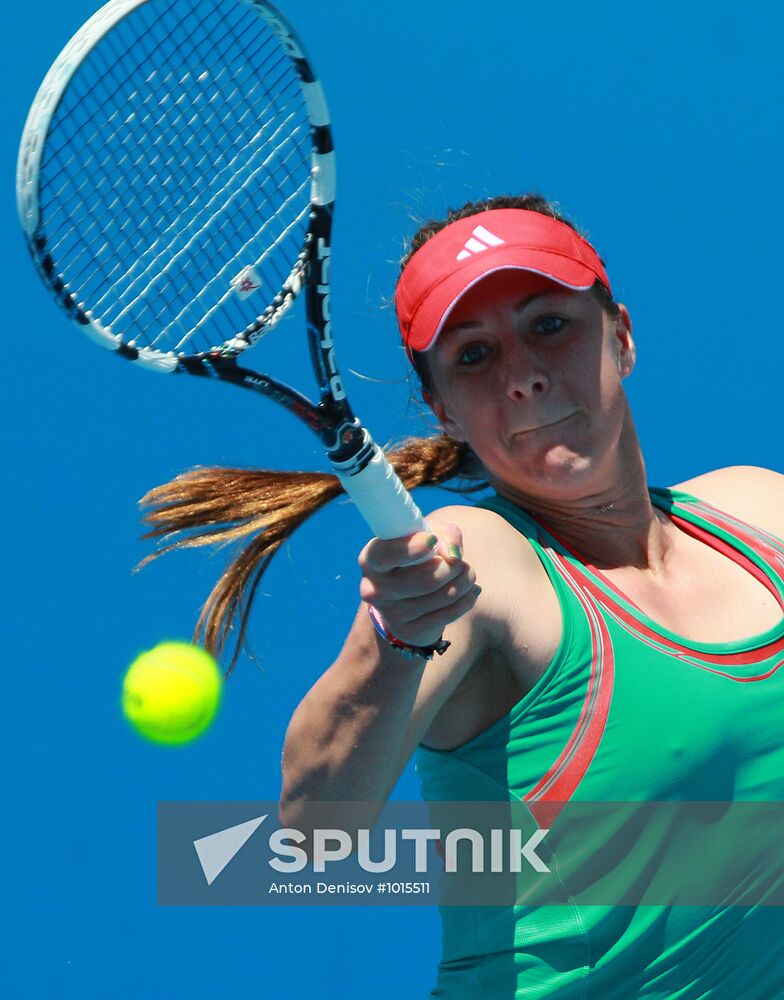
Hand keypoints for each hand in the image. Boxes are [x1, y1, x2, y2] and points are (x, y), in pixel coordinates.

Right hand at [357, 524, 479, 647]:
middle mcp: (374, 588)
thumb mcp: (428, 534)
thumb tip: (453, 555)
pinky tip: (469, 591)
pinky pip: (448, 614)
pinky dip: (466, 599)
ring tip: (467, 574)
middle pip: (425, 580)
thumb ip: (444, 535)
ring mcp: (390, 614)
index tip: (432, 540)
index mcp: (371, 559)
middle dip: (453, 568)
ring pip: (442, 596)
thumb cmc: (418, 554)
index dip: (413, 547)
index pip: (386, 555)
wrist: (408, 595)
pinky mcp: (408, 631)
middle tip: (461, 563)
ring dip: (465, 581)